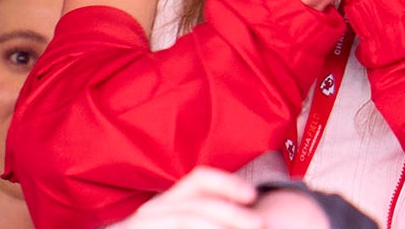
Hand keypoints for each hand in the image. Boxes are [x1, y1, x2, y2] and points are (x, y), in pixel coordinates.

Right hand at [107, 167, 262, 228]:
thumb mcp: (181, 219)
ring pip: (187, 218)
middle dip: (231, 213)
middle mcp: (154, 210)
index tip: (253, 195)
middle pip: (197, 202)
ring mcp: (144, 223)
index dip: (227, 183)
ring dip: (221, 221)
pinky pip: (174, 227)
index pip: (199, 180)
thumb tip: (248, 220)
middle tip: (260, 223)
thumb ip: (202, 216)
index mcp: (167, 203)